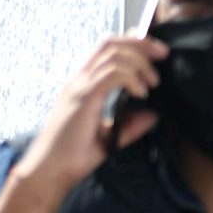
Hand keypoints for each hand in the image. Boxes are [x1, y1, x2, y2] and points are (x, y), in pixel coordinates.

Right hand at [12, 33, 165, 200]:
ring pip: (113, 55)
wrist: (49, 170)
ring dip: (140, 62)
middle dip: (141, 43)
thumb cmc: (72, 157)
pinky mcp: (84, 99)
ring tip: (152, 83)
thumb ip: (130, 125)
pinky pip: (112, 74)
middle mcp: (78, 81)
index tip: (154, 52)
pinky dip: (132, 78)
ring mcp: (79, 88)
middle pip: (110, 43)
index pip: (105, 49)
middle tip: (163, 55)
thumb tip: (153, 115)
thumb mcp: (108, 137)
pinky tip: (140, 93)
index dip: (131, 42)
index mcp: (82, 86)